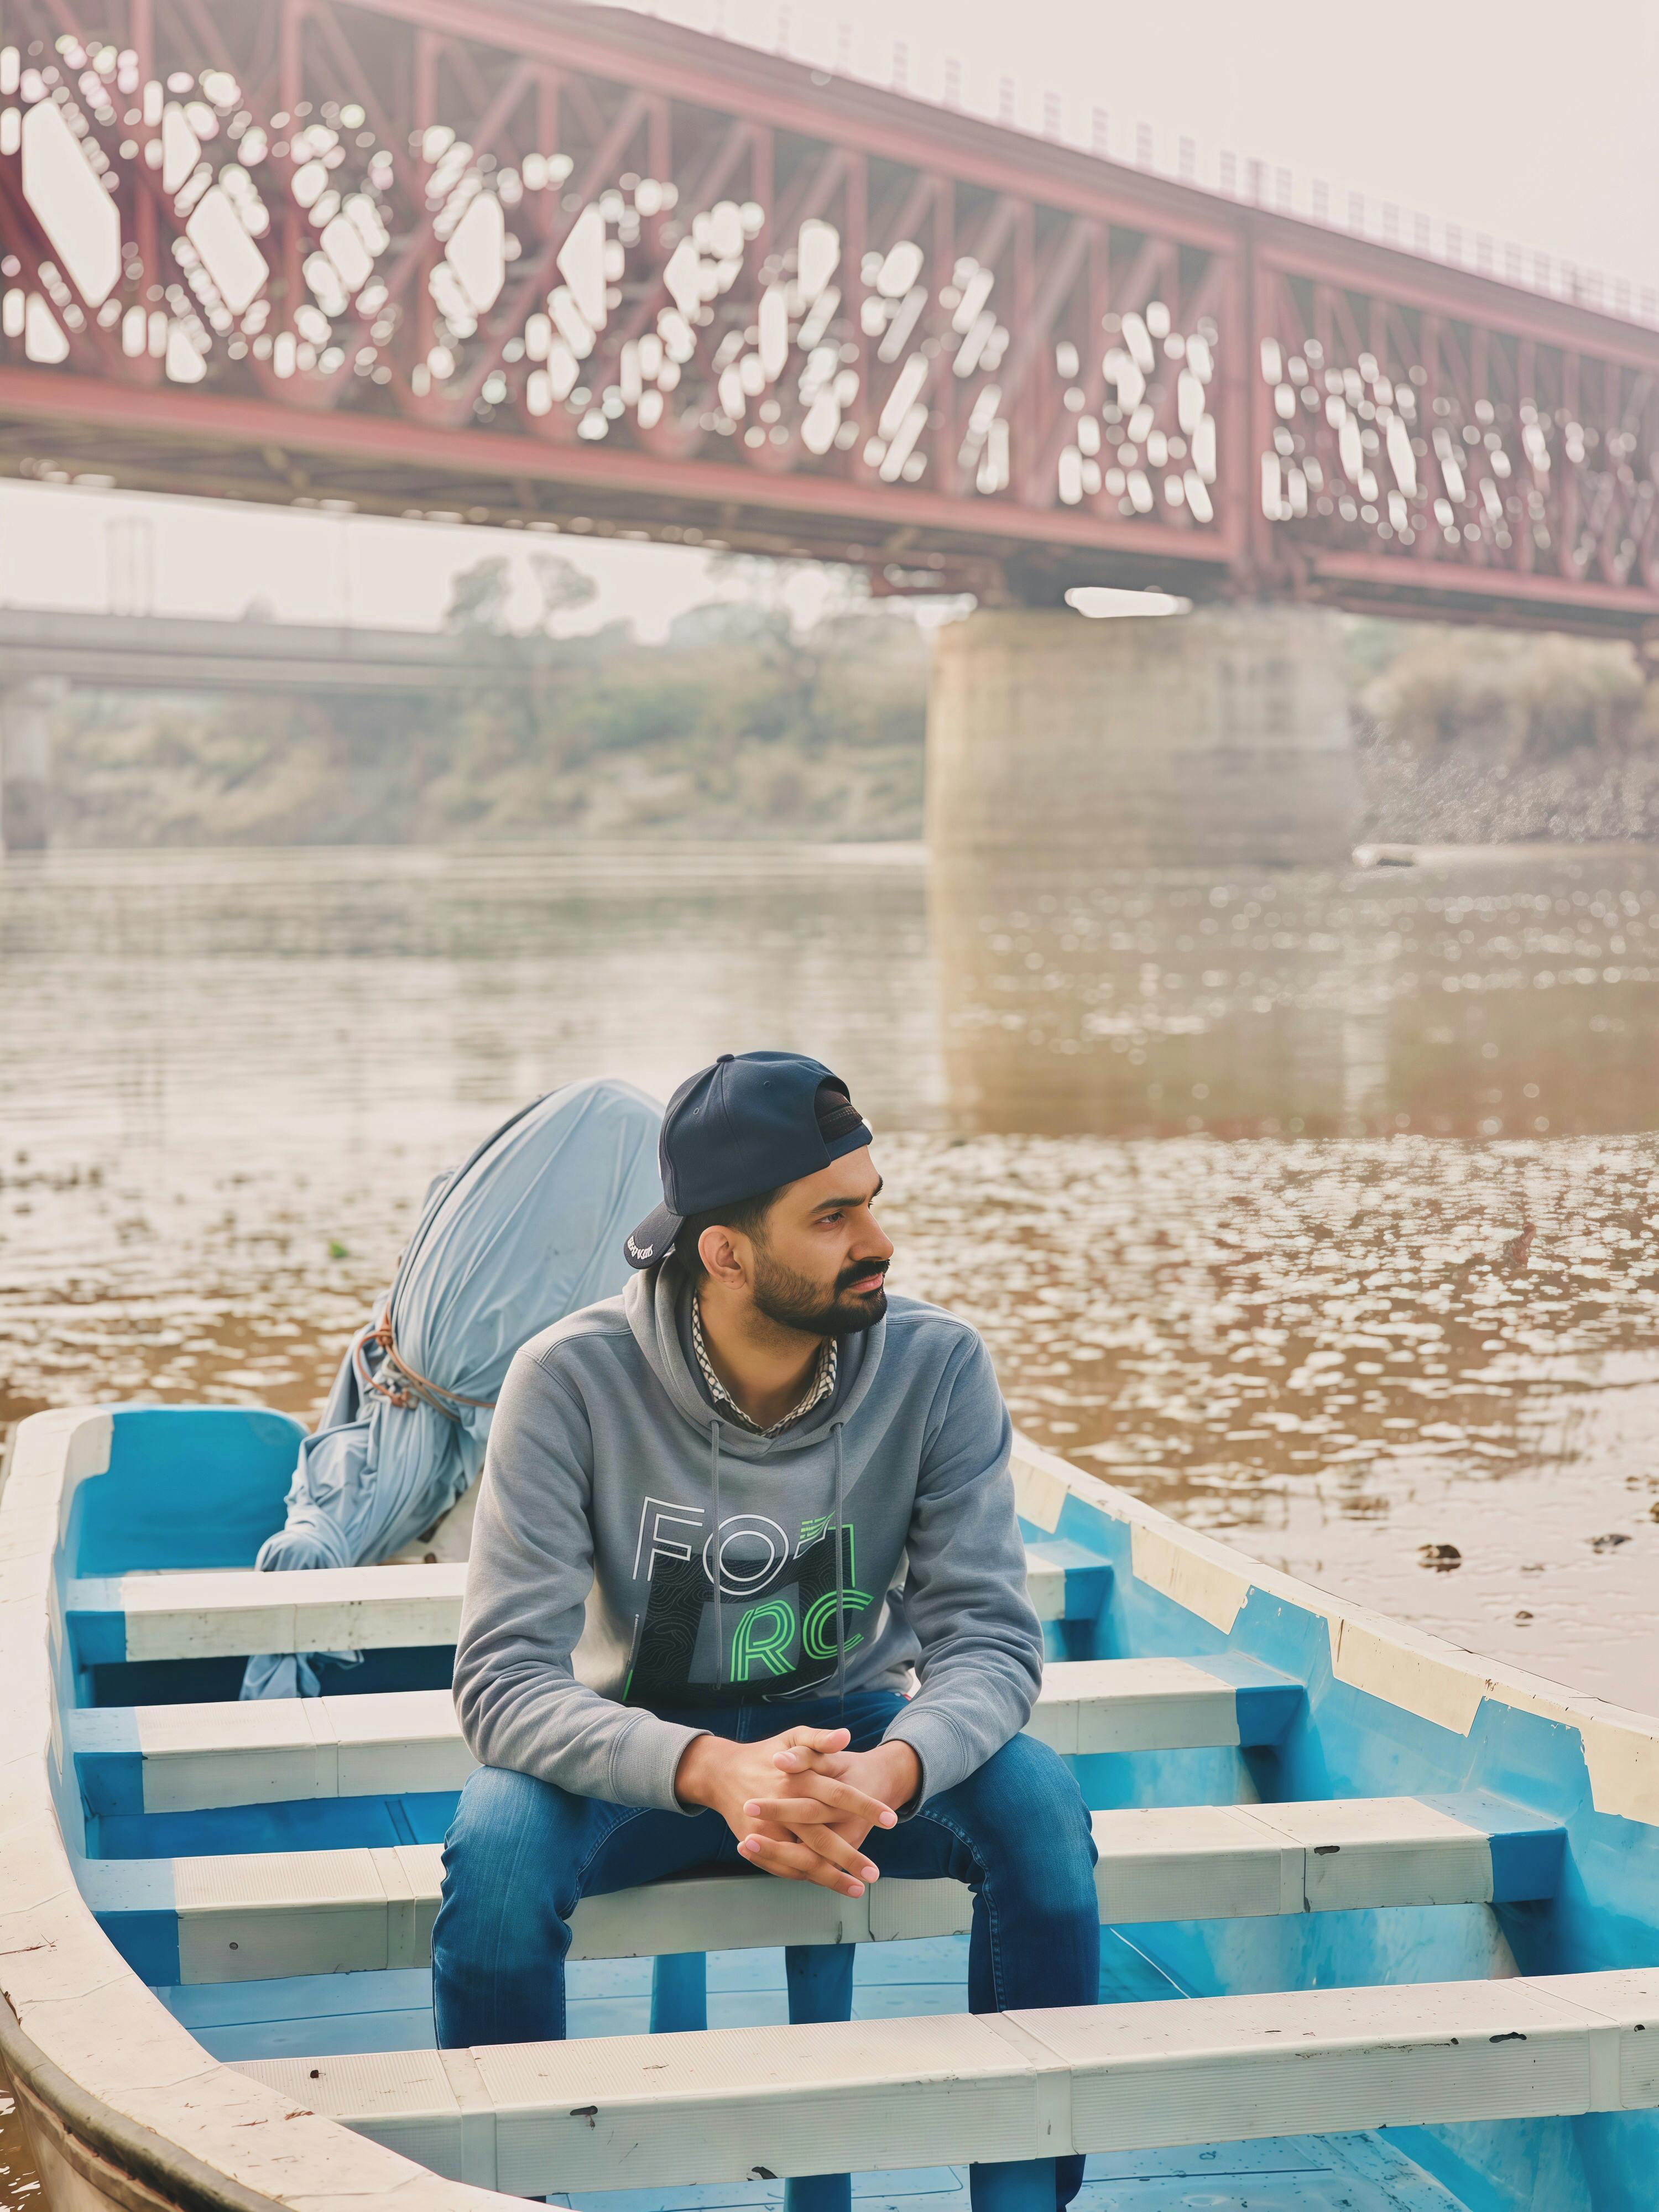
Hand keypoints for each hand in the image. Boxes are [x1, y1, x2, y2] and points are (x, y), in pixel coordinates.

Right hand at [673, 1726, 906, 1896]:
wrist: (722, 1772)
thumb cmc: (767, 1754)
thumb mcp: (793, 1736)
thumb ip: (820, 1739)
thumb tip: (845, 1736)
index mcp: (797, 1778)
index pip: (837, 1794)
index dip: (864, 1806)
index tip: (891, 1820)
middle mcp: (782, 1806)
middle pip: (821, 1836)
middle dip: (848, 1856)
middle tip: (874, 1873)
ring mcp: (768, 1830)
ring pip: (803, 1859)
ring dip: (830, 1876)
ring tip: (857, 1889)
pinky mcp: (757, 1845)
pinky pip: (784, 1867)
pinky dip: (807, 1877)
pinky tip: (829, 1883)